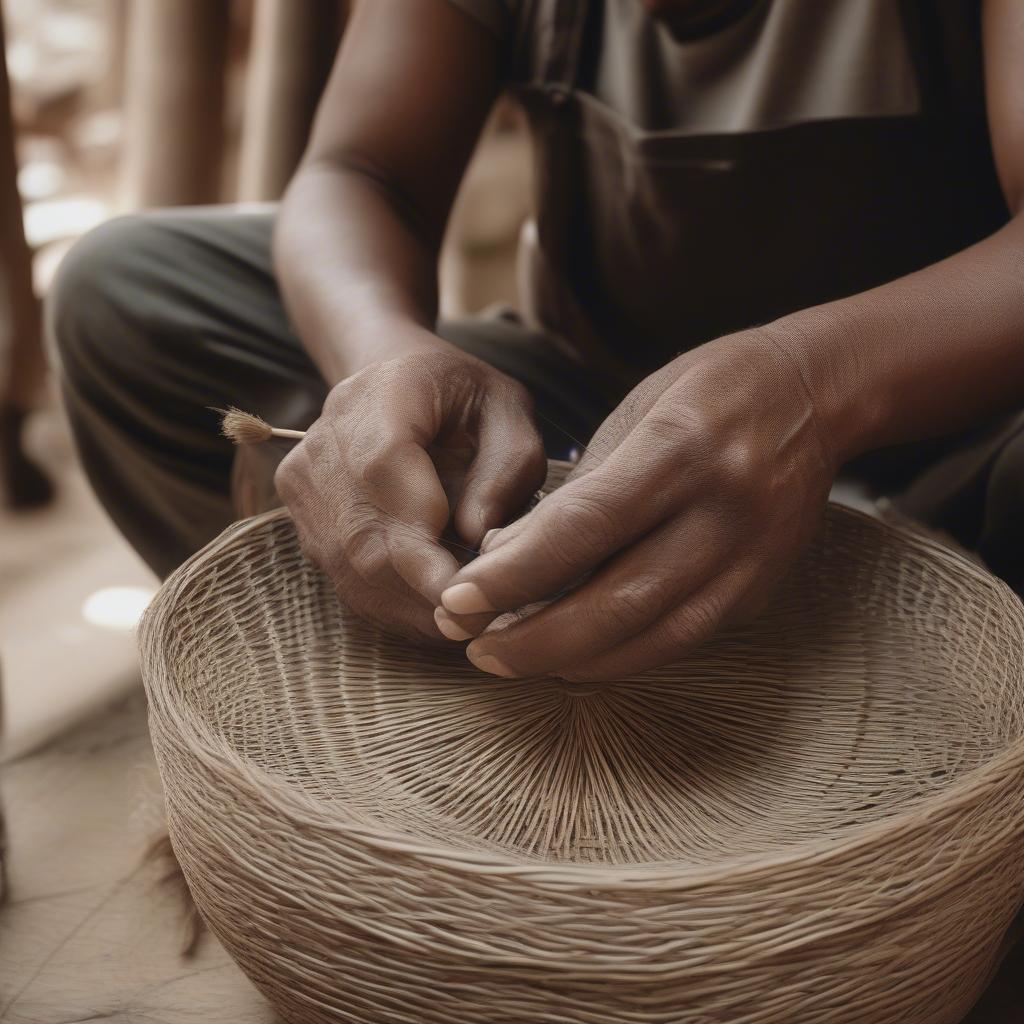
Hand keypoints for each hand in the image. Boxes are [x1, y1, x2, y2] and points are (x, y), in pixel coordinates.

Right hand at [276, 337, 544, 640]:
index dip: (418, 540)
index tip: (464, 588)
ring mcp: (303, 475)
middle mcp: (326, 432)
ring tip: (459, 621)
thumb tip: (476, 537)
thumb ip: (507, 468)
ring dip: (407, 606)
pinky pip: (340, 573)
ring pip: (348, 564)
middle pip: (361, 530)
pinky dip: (388, 605)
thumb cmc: (465, 401)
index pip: (383, 470)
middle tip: (476, 621)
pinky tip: (428, 613)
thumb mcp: (510, 414)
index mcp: (383, 391)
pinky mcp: (298, 510)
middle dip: (421, 588)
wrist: (398, 379)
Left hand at [438, 331, 836, 678]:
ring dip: (569, 660)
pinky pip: (680, 640)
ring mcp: (751, 559)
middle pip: (615, 602)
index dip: (512, 575)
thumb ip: (580, 491)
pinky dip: (620, 656)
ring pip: (649, 638)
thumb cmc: (709, 390)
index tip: (456, 601)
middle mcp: (723, 512)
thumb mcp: (636, 411)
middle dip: (531, 638)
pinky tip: (572, 656)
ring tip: (508, 658)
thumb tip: (506, 560)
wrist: (817, 395)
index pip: (581, 529)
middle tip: (471, 647)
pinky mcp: (760, 590)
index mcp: (681, 449)